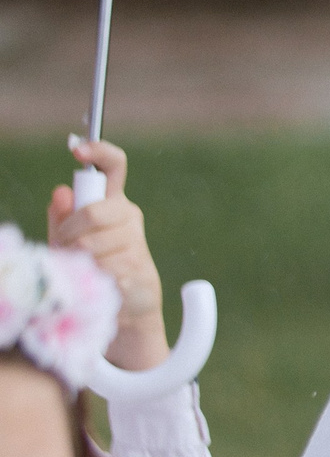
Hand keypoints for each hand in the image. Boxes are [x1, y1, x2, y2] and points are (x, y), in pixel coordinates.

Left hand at [50, 138, 168, 372]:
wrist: (126, 306)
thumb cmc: (94, 266)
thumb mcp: (69, 240)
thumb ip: (62, 217)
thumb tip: (60, 193)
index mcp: (112, 203)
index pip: (113, 167)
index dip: (98, 152)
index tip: (77, 149)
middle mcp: (128, 217)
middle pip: (93, 213)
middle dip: (71, 233)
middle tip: (67, 249)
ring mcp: (136, 242)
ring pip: (94, 247)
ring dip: (80, 263)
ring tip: (84, 272)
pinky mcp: (141, 269)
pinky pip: (105, 271)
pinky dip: (95, 281)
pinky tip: (102, 285)